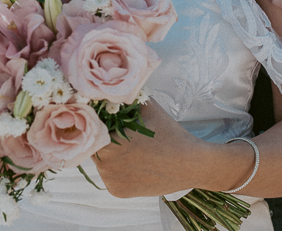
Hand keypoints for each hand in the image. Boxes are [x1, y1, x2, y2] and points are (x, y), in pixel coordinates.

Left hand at [92, 102, 246, 197]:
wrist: (190, 164)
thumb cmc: (169, 133)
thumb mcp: (148, 106)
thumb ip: (126, 96)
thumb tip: (109, 88)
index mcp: (108, 142)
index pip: (92, 129)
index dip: (99, 123)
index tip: (109, 119)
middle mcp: (104, 166)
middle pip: (95, 146)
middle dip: (105, 139)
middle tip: (123, 133)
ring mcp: (110, 181)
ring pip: (102, 163)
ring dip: (111, 155)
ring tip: (132, 149)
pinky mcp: (118, 193)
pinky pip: (110, 177)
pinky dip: (118, 171)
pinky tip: (135, 164)